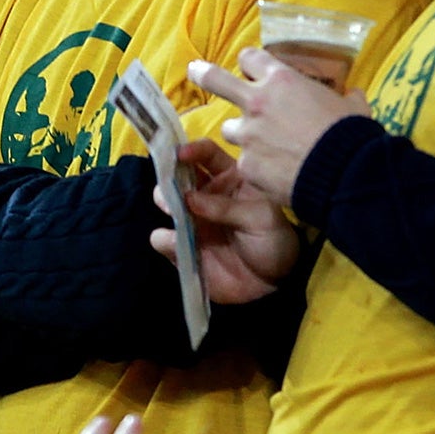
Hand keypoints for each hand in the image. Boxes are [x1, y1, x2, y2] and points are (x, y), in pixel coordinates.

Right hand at [151, 139, 299, 303]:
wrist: (272, 284)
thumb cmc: (273, 241)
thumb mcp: (261, 218)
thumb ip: (226, 207)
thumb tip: (189, 198)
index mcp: (230, 179)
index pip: (207, 154)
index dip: (192, 149)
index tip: (180, 154)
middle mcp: (206, 195)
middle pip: (178, 173)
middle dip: (170, 174)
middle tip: (174, 186)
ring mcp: (192, 220)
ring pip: (164, 200)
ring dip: (164, 201)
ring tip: (174, 211)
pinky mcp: (182, 247)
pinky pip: (161, 238)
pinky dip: (165, 239)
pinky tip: (178, 244)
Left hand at [188, 49, 368, 208]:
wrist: (345, 173)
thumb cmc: (351, 134)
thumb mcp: (353, 106)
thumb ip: (346, 97)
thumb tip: (352, 94)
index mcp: (283, 80)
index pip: (251, 59)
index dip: (250, 63)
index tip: (250, 67)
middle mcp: (258, 103)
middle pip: (217, 81)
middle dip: (203, 74)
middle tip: (194, 71)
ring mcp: (249, 135)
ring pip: (230, 130)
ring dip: (243, 135)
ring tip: (261, 147)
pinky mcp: (247, 166)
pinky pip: (245, 163)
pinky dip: (256, 167)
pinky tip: (274, 175)